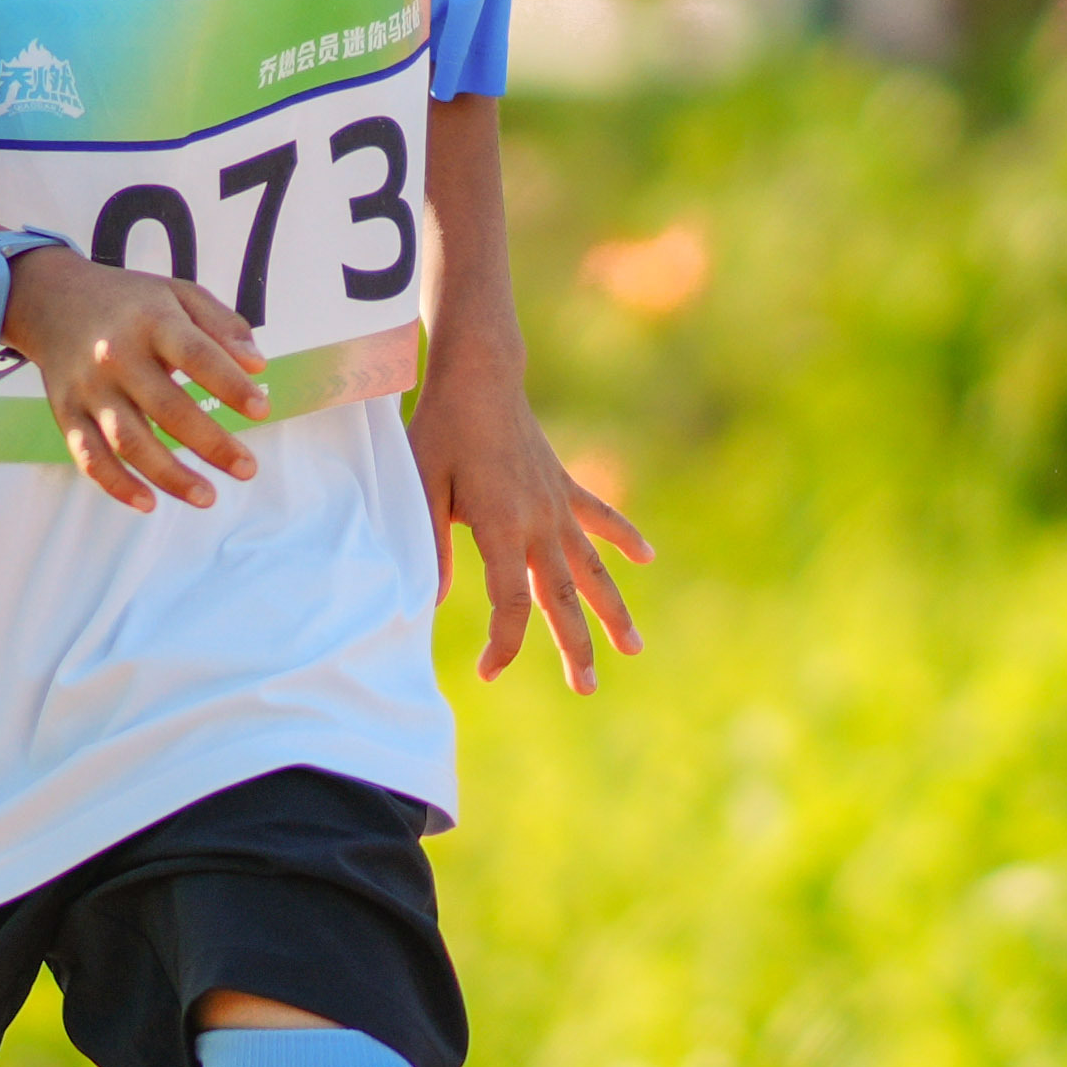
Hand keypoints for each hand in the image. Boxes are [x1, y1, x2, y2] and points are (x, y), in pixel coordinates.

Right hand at [8, 246, 268, 512]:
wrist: (51, 299)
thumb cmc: (131, 303)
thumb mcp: (179, 294)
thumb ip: (223, 323)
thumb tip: (257, 365)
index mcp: (150, 321)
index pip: (196, 355)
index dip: (229, 384)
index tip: (261, 411)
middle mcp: (115, 356)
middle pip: (166, 408)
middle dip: (211, 444)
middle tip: (248, 469)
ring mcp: (88, 388)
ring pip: (128, 441)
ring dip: (169, 475)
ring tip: (208, 497)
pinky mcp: (66, 413)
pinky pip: (88, 456)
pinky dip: (116, 484)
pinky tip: (148, 503)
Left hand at [418, 358, 649, 687]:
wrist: (479, 378)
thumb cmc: (440, 430)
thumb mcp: (419, 485)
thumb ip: (427, 542)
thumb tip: (428, 600)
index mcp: (501, 526)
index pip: (512, 601)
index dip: (505, 642)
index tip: (489, 671)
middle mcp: (539, 522)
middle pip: (562, 597)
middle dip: (575, 647)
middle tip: (587, 689)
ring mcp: (557, 504)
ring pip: (593, 569)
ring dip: (614, 610)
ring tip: (634, 649)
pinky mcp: (563, 486)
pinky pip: (599, 518)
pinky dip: (623, 537)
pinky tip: (647, 558)